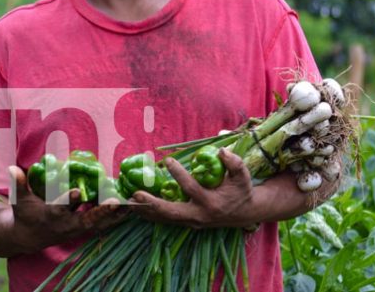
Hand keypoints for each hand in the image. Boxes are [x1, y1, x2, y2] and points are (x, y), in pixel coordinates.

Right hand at [6, 165, 128, 252]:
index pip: (60, 208)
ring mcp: (77, 229)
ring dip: (114, 215)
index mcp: (50, 215)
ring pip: (98, 224)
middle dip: (100, 211)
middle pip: (86, 219)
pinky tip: (129, 209)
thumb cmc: (24, 213)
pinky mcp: (84, 230)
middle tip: (114, 201)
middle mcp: (66, 224)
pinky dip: (115, 218)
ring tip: (130, 205)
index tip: (77, 191)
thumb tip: (13, 168)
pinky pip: (102, 225)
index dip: (68, 200)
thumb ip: (19, 184)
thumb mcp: (19, 200)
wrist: (28, 236)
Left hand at [129, 148, 258, 228]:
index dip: (178, 174)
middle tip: (136, 193)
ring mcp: (192, 222)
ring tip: (129, 201)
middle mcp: (198, 216)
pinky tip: (137, 207)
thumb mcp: (242, 176)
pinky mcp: (187, 223)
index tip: (167, 160)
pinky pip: (166, 220)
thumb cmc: (241, 191)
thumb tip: (221, 151)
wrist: (244, 213)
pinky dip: (151, 214)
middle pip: (171, 212)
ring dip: (147, 210)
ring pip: (165, 218)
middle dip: (152, 204)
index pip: (191, 188)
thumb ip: (234, 163)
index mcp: (211, 203)